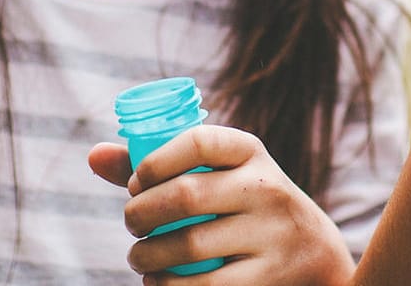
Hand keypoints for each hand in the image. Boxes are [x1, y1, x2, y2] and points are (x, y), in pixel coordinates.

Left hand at [87, 126, 353, 285]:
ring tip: (139, 258)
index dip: (155, 160)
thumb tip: (93, 155)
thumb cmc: (247, 209)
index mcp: (252, 153)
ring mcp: (273, 235)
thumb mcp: (222, 177)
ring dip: (146, 256)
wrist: (317, 257)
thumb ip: (160, 166)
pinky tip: (157, 284)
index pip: (198, 140)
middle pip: (186, 196)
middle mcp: (268, 188)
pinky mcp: (269, 279)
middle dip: (140, 214)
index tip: (136, 183)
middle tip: (131, 226)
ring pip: (189, 245)